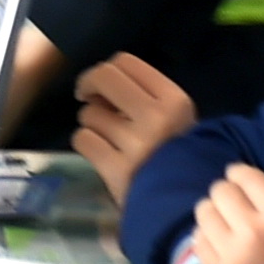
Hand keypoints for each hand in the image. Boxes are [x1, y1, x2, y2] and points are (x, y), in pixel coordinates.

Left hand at [71, 53, 195, 205]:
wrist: (180, 201)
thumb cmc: (174, 153)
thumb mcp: (174, 117)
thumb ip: (144, 94)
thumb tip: (98, 82)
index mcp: (174, 100)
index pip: (126, 62)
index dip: (107, 70)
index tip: (103, 86)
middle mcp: (157, 117)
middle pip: (104, 77)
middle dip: (88, 84)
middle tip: (86, 96)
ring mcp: (136, 144)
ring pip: (89, 113)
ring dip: (92, 123)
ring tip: (108, 137)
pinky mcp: (117, 169)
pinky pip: (83, 139)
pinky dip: (86, 144)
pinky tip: (100, 152)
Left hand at [185, 165, 263, 263]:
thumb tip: (256, 196)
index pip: (246, 177)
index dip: (240, 174)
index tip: (239, 179)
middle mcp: (252, 229)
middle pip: (220, 191)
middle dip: (226, 193)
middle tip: (233, 203)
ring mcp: (231, 252)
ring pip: (204, 213)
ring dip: (213, 213)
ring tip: (224, 222)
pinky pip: (199, 241)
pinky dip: (206, 237)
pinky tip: (219, 243)